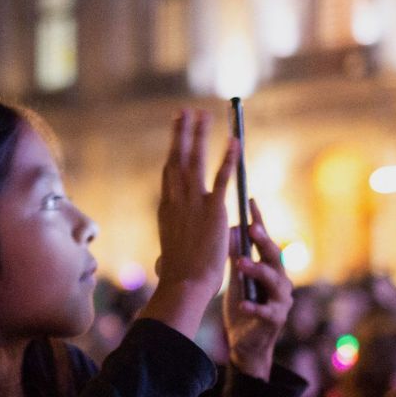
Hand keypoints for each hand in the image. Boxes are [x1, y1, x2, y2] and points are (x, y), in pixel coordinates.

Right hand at [152, 109, 235, 295]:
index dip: (173, 151)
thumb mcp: (169, 256)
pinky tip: (234, 140)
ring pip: (196, 160)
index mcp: (167, 209)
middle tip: (185, 111)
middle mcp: (176, 200)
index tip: (175, 135)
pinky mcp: (214, 210)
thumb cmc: (178, 278)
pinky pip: (223, 177)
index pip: (169, 173)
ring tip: (203, 115)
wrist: (184, 285)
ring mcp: (193, 203)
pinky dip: (229, 157)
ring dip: (200, 135)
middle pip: (178, 157)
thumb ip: (171, 251)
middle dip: (182, 132)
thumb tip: (161, 262)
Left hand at [224, 198, 291, 379]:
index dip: (260, 221)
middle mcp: (281, 281)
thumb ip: (237, 256)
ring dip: (257, 270)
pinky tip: (242, 304)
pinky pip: (267, 311)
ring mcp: (281, 301)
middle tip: (251, 228)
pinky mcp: (276, 320)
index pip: (265, 241)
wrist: (245, 344)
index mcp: (270, 268)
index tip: (250, 201)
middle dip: (264, 241)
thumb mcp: (237, 278)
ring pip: (274, 281)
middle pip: (275, 256)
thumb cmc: (243, 306)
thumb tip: (230, 228)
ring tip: (240, 263)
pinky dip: (254, 306)